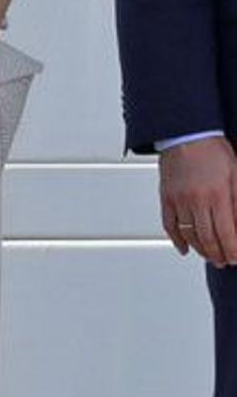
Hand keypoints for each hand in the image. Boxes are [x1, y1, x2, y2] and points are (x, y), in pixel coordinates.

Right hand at [159, 137, 236, 264]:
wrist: (186, 134)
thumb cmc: (213, 151)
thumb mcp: (236, 174)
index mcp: (217, 194)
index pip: (226, 233)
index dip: (233, 250)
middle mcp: (196, 200)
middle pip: (207, 239)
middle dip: (219, 255)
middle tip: (226, 261)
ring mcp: (179, 201)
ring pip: (189, 235)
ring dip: (201, 251)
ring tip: (211, 257)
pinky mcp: (167, 198)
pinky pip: (170, 225)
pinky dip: (177, 240)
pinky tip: (185, 248)